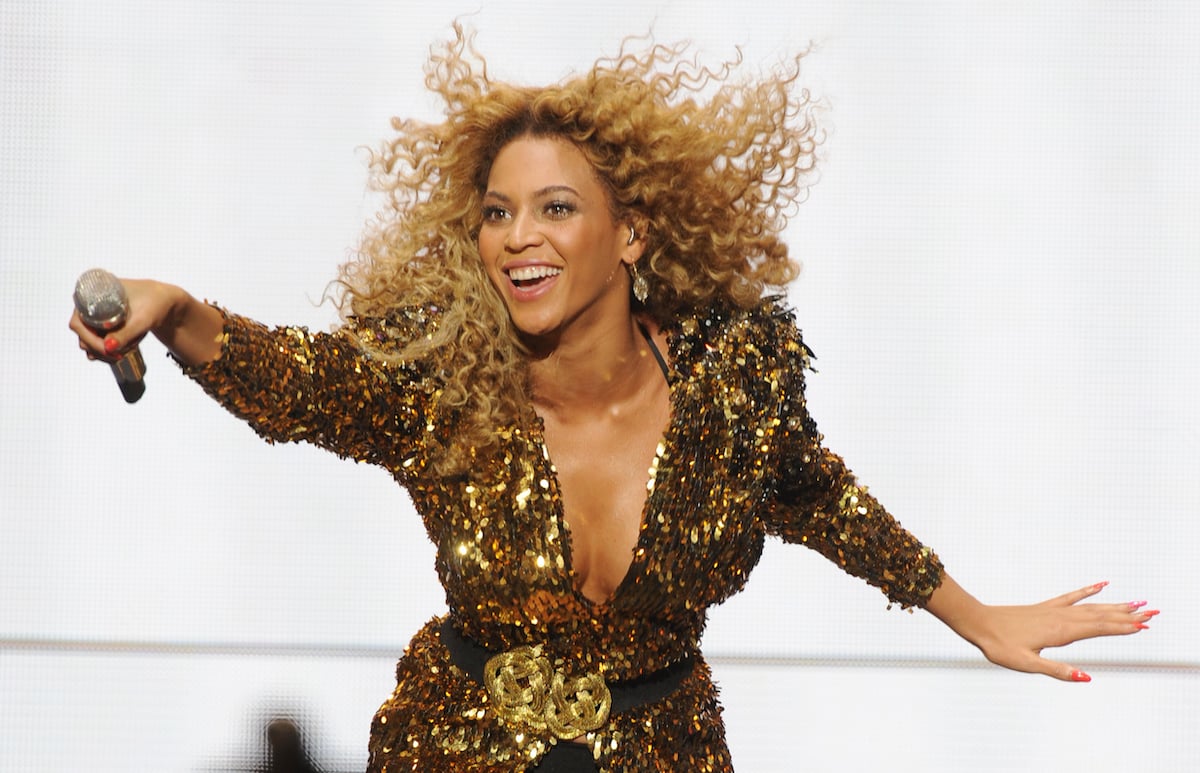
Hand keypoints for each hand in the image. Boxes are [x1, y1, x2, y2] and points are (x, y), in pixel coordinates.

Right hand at [70, 277, 224, 365]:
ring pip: (89, 342)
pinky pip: (98, 344)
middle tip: (120, 356)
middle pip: (82, 335)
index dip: (89, 339)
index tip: (108, 349)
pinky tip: (123, 353)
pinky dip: (108, 352)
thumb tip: (108, 347)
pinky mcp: (104, 327)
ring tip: (126, 352)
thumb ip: (126, 333)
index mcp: (93, 296)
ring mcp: (95, 318)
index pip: (78, 323)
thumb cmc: (156, 303)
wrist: (166, 303)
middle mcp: (90, 306)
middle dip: (99, 349)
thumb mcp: (143, 319)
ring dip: (104, 352)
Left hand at [926, 575, 1157, 682]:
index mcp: (1060, 632)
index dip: (1122, 628)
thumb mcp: (1027, 665)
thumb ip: (1057, 671)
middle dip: (1128, 615)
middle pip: (1101, 616)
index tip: (1146, 626)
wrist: (978, 622)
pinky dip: (1088, 590)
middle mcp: (1061, 618)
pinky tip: (1102, 585)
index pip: (1098, 629)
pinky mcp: (1045, 607)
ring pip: (1091, 606)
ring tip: (1138, 602)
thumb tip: (1087, 677)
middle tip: (1154, 612)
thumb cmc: (999, 646)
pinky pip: (1072, 596)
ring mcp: (1054, 610)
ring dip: (1116, 605)